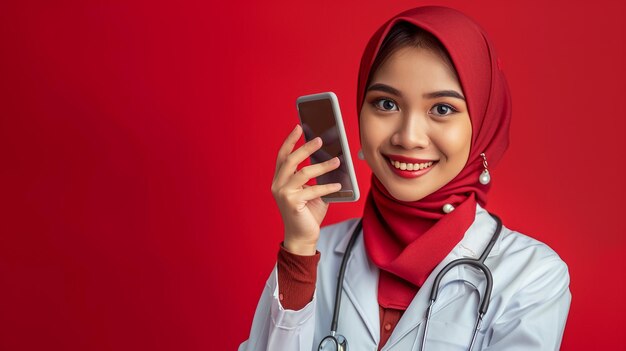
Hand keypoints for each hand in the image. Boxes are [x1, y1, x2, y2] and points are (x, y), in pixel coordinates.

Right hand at [271, 124, 341, 254]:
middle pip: (291, 160)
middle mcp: (278, 185)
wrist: (303, 237)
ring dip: (322, 166)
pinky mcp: (292, 204)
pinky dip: (327, 187)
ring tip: (337, 161)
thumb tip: (333, 158)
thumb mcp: (312, 191)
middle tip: (320, 139)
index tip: (299, 127)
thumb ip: (317, 177)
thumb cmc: (308, 213)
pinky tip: (338, 185)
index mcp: (280, 180)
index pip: (282, 156)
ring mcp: (283, 194)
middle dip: (306, 147)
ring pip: (304, 173)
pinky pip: (313, 190)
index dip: (290, 140)